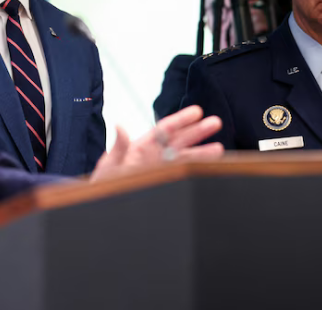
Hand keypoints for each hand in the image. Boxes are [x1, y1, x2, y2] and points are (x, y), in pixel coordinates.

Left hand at [90, 105, 222, 181]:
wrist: (103, 209)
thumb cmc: (102, 186)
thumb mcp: (109, 167)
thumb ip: (119, 148)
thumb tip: (120, 125)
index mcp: (139, 148)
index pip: (164, 130)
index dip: (181, 120)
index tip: (197, 112)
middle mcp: (152, 157)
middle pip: (178, 141)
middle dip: (197, 132)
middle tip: (216, 122)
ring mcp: (159, 171)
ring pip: (183, 158)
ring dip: (201, 153)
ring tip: (219, 149)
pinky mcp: (163, 183)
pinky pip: (181, 174)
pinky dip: (194, 170)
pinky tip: (208, 167)